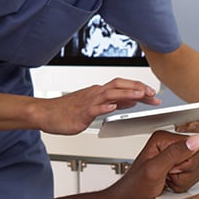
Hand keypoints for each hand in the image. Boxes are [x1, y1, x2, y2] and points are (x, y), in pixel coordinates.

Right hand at [36, 78, 160, 134]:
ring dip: (126, 94)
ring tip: (139, 96)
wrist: (46, 113)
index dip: (139, 88)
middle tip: (152, 94)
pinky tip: (112, 107)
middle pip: (119, 86)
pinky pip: (94, 108)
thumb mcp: (94, 106)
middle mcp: (95, 93)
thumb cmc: (66, 110)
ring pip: (109, 94)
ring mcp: (88, 102)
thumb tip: (129, 100)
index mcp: (99, 92)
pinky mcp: (80, 113)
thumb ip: (111, 102)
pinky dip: (104, 107)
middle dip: (137, 88)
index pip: (123, 86)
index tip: (152, 93)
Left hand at [103, 131, 198, 198]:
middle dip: (183, 173)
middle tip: (166, 175)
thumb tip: (195, 140)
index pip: (194, 144)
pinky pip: (194, 177)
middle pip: (197, 158)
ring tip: (166, 180)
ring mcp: (175, 158)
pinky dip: (183, 185)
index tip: (170, 168)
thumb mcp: (155, 169)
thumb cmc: (136, 187)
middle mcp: (170, 146)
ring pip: (197, 169)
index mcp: (164, 139)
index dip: (185, 162)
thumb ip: (175, 153)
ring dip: (183, 181)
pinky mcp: (179, 170)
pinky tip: (169, 184)